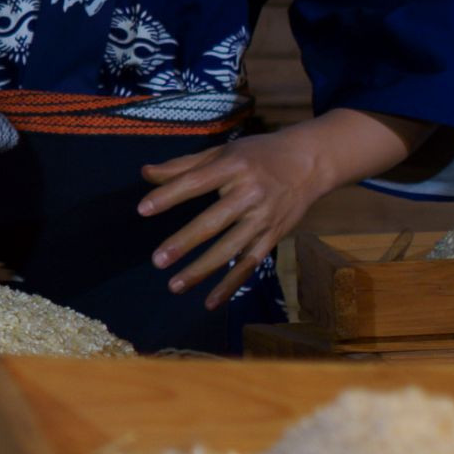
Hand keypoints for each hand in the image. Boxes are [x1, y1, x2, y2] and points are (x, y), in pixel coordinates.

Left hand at [141, 128, 337, 306]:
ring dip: (203, 269)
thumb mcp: (222, 151)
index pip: (195, 182)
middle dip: (185, 242)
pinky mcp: (273, 236)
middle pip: (214, 221)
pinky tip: (210, 301)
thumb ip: (183, 165)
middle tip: (158, 260)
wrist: (311, 162)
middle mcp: (250, 194)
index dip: (169, 195)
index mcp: (233, 167)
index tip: (142, 209)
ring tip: (175, 285)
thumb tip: (145, 174)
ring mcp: (264, 218)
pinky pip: (250, 264)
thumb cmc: (258, 155)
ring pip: (231, 248)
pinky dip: (231, 284)